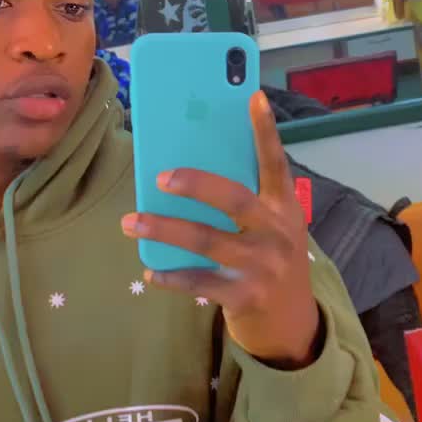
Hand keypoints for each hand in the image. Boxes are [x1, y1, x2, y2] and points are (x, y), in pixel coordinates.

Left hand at [121, 91, 320, 368]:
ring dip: (163, 229)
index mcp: (284, 207)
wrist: (292, 325)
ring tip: (129, 222)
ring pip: (207, 240)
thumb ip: (245, 203)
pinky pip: (200, 282)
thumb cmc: (270, 262)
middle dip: (195, 184)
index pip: (275, 163)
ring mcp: (263, 266)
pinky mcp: (245, 296)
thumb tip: (188, 173)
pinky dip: (171, 276)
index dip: (265, 131)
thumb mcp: (270, 229)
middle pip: (234, 199)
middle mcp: (278, 233)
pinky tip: (150, 270)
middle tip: (160, 178)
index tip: (253, 96)